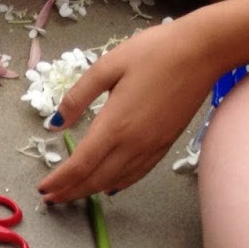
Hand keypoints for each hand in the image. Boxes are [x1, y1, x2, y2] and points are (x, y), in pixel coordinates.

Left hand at [37, 16, 216, 201]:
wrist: (206, 49)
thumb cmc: (155, 51)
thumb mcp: (107, 66)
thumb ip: (78, 97)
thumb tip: (54, 124)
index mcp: (114, 125)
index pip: (79, 165)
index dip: (59, 181)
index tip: (42, 189)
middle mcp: (133, 143)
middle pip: (95, 179)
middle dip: (70, 192)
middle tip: (51, 198)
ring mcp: (152, 146)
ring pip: (116, 180)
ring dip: (91, 191)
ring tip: (72, 195)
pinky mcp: (166, 143)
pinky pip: (138, 173)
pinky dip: (118, 184)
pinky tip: (109, 186)